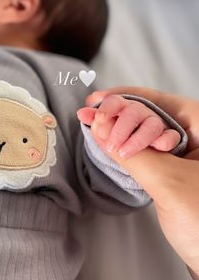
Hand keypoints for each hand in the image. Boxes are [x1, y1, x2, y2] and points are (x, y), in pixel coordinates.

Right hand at [82, 86, 198, 278]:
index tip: (98, 99)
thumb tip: (98, 127)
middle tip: (91, 113)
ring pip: (151, 134)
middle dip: (121, 114)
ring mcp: (191, 155)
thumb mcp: (166, 181)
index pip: (162, 102)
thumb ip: (131, 153)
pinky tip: (112, 145)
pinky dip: (131, 149)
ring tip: (95, 126)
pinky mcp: (181, 172)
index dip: (127, 97)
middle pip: (155, 115)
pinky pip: (153, 153)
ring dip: (123, 131)